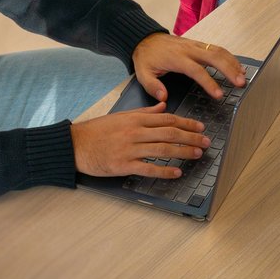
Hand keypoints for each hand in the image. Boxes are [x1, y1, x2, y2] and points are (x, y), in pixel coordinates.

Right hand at [71, 103, 209, 177]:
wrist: (74, 145)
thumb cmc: (96, 131)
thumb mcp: (121, 115)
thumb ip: (143, 111)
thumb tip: (163, 106)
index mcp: (135, 118)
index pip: (167, 119)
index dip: (187, 123)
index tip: (200, 127)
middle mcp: (134, 132)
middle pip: (169, 133)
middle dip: (191, 137)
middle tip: (206, 141)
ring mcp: (129, 149)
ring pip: (162, 149)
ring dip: (183, 152)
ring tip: (197, 154)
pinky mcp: (123, 164)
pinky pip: (148, 168)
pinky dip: (164, 170)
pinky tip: (176, 172)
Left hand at [132, 31, 246, 102]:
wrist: (145, 38)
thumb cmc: (146, 57)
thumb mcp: (143, 73)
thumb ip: (152, 86)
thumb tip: (164, 97)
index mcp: (177, 58)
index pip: (197, 70)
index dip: (209, 82)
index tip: (219, 94)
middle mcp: (189, 49)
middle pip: (214, 57)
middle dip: (229, 70)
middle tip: (240, 83)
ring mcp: (195, 45)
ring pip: (218, 51)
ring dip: (232, 63)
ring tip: (242, 76)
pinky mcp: (199, 44)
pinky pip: (217, 49)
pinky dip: (229, 57)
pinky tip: (237, 66)